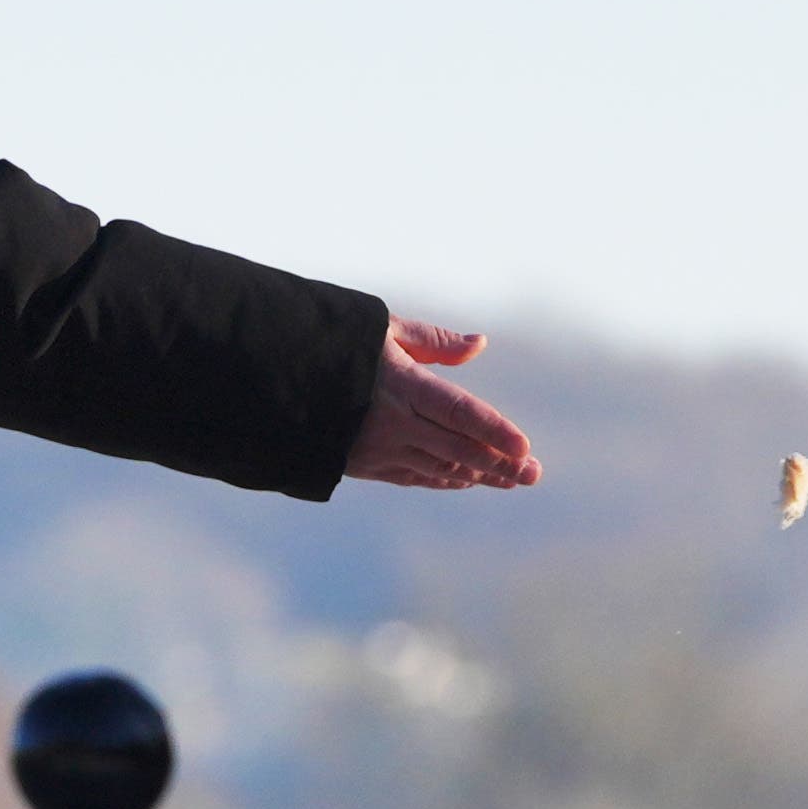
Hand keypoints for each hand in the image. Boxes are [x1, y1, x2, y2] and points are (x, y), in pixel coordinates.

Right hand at [345, 317, 539, 491]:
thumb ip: (434, 341)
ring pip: (439, 469)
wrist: (272, 378)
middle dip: (500, 465)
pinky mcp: (363, 465)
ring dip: (479, 476)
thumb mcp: (383, 328)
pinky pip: (413, 478)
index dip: (494, 432)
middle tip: (534, 474)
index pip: (459, 413)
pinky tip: (467, 480)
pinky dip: (445, 480)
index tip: (525, 448)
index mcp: (401, 385)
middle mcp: (392, 423)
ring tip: (513, 479)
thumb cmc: (334, 342)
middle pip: (457, 450)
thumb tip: (479, 344)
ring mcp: (377, 449)